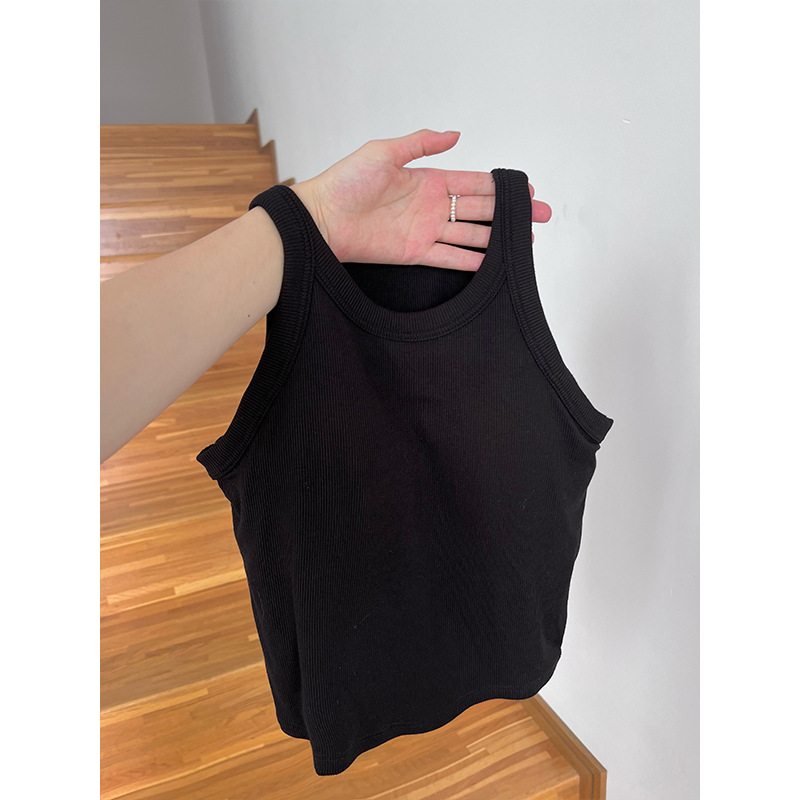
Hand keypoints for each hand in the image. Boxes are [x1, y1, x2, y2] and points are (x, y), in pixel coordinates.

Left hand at [290, 129, 551, 271]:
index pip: (473, 184)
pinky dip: (472, 261)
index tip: (525, 191)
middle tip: (539, 217)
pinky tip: (493, 263)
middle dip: (510, 214)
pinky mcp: (416, 255)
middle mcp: (432, 207)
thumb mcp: (384, 152)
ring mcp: (426, 232)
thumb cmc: (346, 182)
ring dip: (498, 239)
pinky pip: (451, 258)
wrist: (323, 218)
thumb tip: (456, 134)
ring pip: (471, 235)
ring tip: (525, 242)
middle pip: (480, 210)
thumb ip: (421, 143)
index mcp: (428, 180)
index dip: (500, 188)